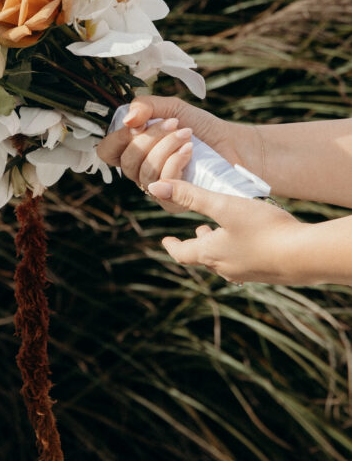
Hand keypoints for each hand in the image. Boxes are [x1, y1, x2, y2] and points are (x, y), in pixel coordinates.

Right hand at [98, 96, 259, 205]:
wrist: (233, 144)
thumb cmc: (201, 127)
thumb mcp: (171, 108)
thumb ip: (146, 106)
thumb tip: (127, 120)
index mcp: (134, 149)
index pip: (107, 151)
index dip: (118, 138)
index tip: (139, 122)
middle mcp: (141, 171)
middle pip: (127, 161)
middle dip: (150, 139)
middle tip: (174, 124)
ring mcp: (157, 188)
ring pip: (145, 172)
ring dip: (166, 148)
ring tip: (186, 135)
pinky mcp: (174, 201)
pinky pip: (163, 184)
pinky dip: (175, 162)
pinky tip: (189, 151)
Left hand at [148, 179, 302, 284]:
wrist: (305, 256)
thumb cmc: (263, 229)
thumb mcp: (224, 206)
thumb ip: (191, 196)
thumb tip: (156, 187)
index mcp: (212, 253)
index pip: (183, 253)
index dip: (172, 246)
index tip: (166, 241)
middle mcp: (227, 268)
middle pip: (205, 257)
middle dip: (199, 243)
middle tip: (198, 230)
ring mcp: (248, 273)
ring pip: (226, 260)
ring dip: (220, 246)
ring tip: (222, 232)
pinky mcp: (268, 272)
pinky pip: (246, 262)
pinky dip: (240, 251)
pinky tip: (252, 241)